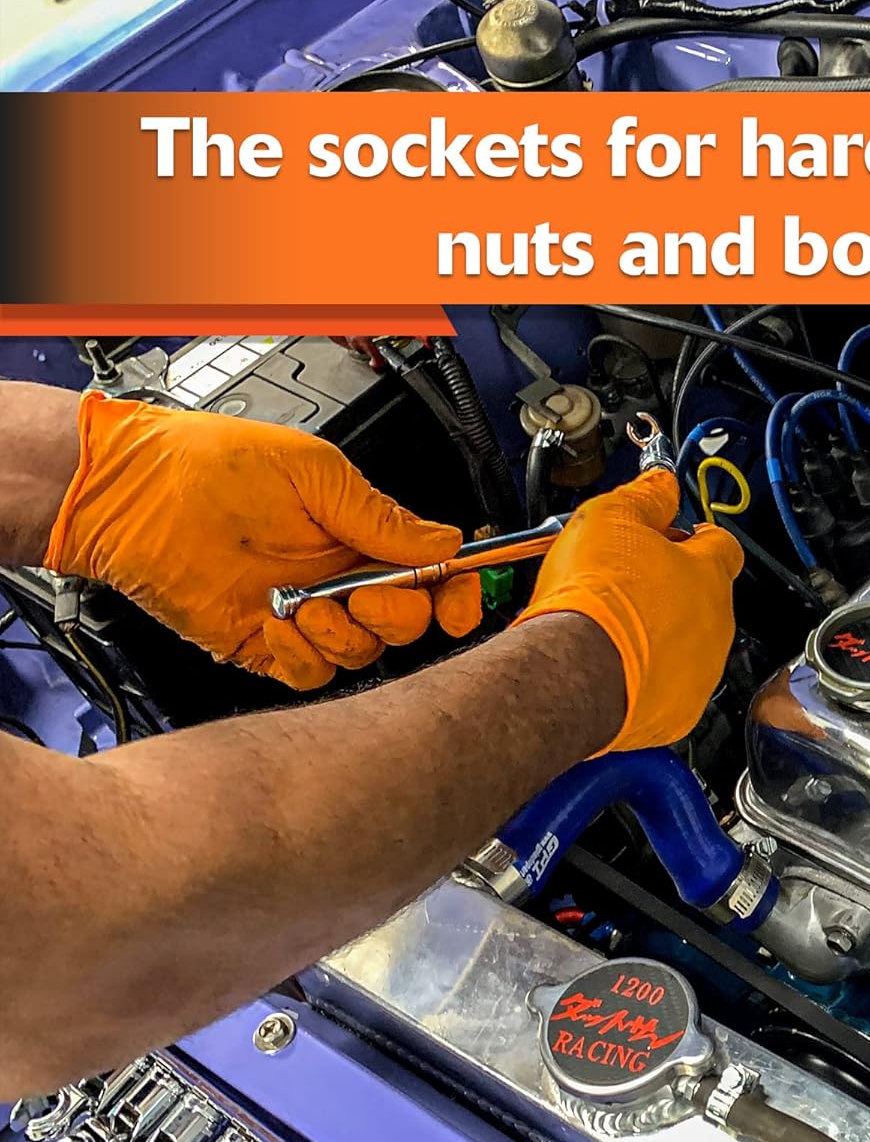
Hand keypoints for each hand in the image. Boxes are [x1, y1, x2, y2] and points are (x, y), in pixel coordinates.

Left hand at [46, 394, 482, 689]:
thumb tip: (444, 543)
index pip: (434, 577)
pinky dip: (304, 657)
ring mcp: (308, 615)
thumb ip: (381, 517)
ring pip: (363, 653)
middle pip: (408, 624)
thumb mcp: (314, 474)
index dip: (458, 594)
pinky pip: (311, 675)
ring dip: (344, 635)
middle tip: (362, 593)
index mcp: (363, 536)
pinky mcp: (268, 646)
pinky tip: (277, 624)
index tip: (461, 598)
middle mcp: (341, 579)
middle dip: (397, 615)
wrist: (136, 495)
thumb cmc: (213, 466)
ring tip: (304, 604)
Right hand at [513, 468, 742, 751]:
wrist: (572, 674)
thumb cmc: (594, 601)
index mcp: (708, 574)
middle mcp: (715, 626)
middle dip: (670, 591)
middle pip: (703, 599)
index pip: (722, 545)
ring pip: (687, 648)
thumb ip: (645, 497)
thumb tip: (661, 482)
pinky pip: (667, 692)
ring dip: (659, 639)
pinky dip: (646, 682)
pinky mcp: (677, 715)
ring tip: (614, 630)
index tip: (671, 536)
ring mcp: (700, 674)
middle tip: (625, 585)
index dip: (694, 538)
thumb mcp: (610, 518)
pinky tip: (613, 670)